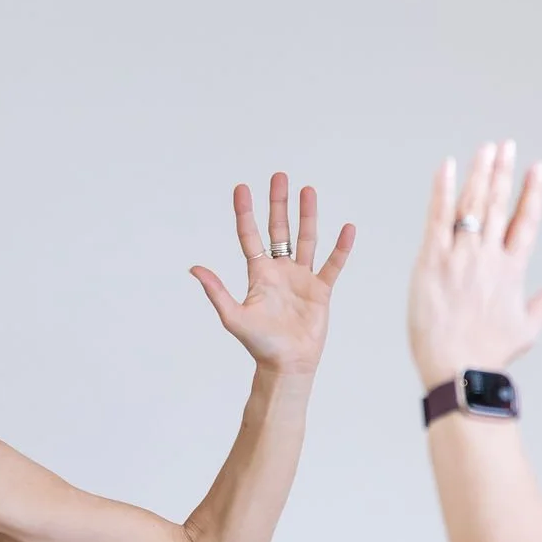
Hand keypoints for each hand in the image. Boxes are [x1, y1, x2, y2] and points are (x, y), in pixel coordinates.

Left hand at [191, 175, 355, 376]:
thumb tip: (194, 269)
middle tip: (279, 177)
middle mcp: (280, 271)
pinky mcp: (321, 291)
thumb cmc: (259, 344)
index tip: (242, 188)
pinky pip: (333, 265)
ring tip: (308, 190)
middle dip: (278, 204)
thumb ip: (217, 291)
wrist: (287, 364)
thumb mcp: (233, 316)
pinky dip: (341, 248)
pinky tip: (347, 228)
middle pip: (279, 230)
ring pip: (306, 239)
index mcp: (258, 274)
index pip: (250, 236)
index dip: (245, 213)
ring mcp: (302, 279)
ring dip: (307, 215)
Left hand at [407, 144, 541, 387]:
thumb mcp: (527, 327)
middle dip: (502, 172)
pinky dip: (442, 192)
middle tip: (506, 144)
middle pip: (497, 205)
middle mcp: (488, 258)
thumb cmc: (490, 354)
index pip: (526, 222)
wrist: (457, 371)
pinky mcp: (431, 263)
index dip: (532, 192)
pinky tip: (446, 168)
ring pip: (471, 206)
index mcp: (513, 270)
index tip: (537, 167)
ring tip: (485, 149)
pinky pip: (437, 219)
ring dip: (478, 174)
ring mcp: (460, 258)